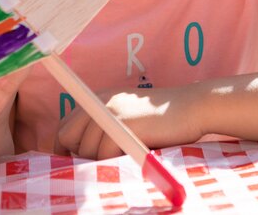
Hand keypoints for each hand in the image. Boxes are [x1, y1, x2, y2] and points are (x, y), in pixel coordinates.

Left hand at [56, 86, 203, 159]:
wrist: (192, 107)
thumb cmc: (164, 119)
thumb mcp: (128, 116)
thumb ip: (105, 126)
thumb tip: (81, 153)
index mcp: (99, 97)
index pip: (65, 124)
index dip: (65, 146)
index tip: (73, 160)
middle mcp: (99, 100)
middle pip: (67, 136)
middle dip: (80, 154)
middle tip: (104, 159)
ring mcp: (109, 111)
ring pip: (87, 149)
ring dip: (103, 159)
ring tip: (126, 154)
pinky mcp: (121, 124)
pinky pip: (105, 154)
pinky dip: (117, 160)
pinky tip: (133, 153)